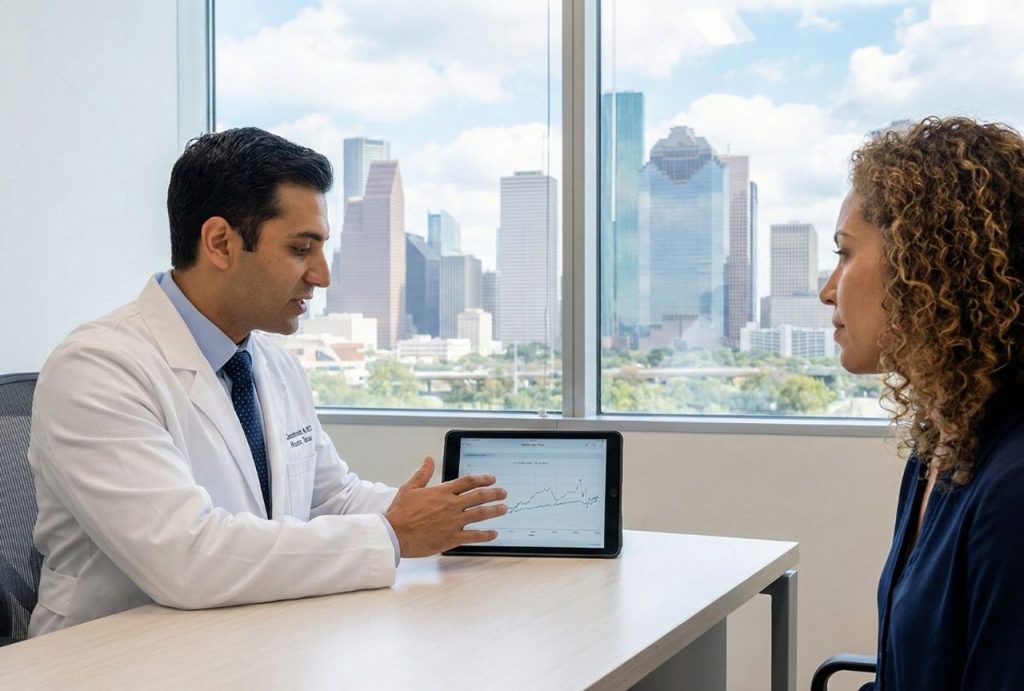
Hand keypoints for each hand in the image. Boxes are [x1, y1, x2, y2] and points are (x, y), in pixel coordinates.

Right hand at [385, 456, 506, 557]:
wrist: (395, 534)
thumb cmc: (400, 513)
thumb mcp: (410, 488)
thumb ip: (423, 473)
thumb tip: (429, 460)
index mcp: (442, 492)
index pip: (468, 481)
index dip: (482, 479)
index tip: (491, 479)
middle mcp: (451, 505)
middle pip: (479, 496)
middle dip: (494, 493)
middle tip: (503, 492)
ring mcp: (453, 521)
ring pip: (481, 514)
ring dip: (495, 510)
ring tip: (503, 508)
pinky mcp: (452, 537)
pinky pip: (474, 536)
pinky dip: (486, 535)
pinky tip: (494, 534)